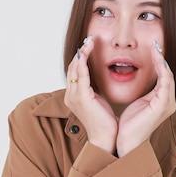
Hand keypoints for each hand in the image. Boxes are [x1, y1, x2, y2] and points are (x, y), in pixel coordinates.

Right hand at [64, 36, 117, 153]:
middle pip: (72, 67)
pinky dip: (83, 60)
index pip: (75, 72)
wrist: (105, 138)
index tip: (89, 45)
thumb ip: (94, 89)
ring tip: (90, 41)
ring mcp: (73, 96)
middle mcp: (70, 95)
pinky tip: (87, 51)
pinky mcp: (81, 97)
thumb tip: (99, 78)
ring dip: (82, 53)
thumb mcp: (98, 101)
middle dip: (80, 52)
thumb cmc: (104, 122)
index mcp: (73, 96)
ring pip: (75, 68)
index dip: (81, 57)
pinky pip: (80, 74)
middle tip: (89, 38)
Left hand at [116, 41, 175, 156]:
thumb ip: (143, 91)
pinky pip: (166, 84)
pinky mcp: (162, 106)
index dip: (158, 60)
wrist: (127, 141)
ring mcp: (167, 104)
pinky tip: (158, 61)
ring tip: (156, 49)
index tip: (151, 47)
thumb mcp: (137, 102)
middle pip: (168, 73)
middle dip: (161, 57)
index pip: (163, 75)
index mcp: (161, 99)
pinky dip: (163, 71)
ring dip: (162, 61)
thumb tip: (136, 75)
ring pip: (169, 76)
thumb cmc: (129, 123)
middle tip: (155, 43)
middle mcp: (167, 100)